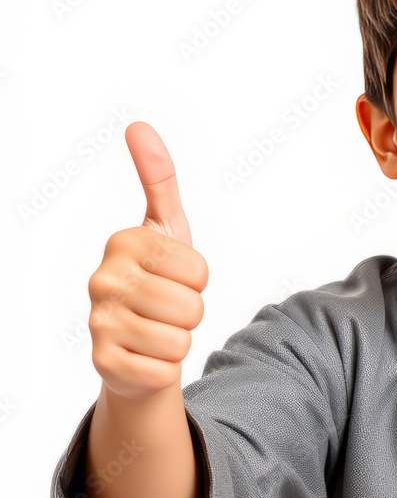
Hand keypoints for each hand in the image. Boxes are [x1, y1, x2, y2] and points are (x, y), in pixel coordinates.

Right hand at [88, 122, 209, 399]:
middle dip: (191, 313)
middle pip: (192, 307)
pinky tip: (146, 356)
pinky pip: (164, 371)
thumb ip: (159, 179)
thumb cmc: (158, 280)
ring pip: (180, 340)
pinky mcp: (103, 364)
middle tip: (168, 309)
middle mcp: (102, 280)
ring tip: (158, 331)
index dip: (198, 281)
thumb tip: (138, 126)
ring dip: (180, 341)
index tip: (176, 278)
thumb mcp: (166, 229)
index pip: (199, 271)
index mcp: (123, 243)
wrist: (139, 342)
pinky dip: (166, 369)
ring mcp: (98, 323)